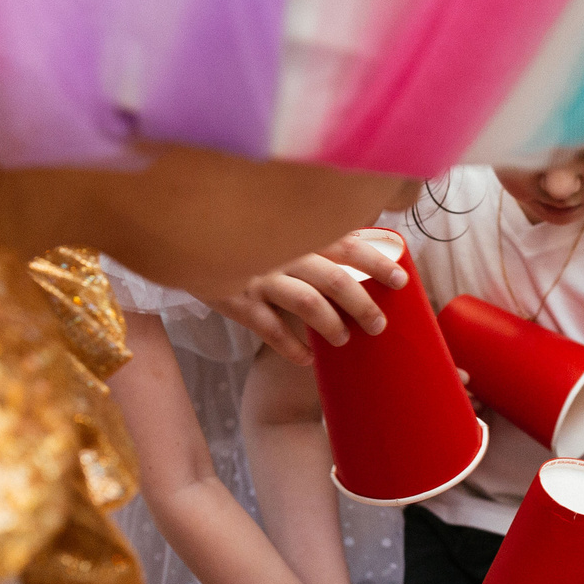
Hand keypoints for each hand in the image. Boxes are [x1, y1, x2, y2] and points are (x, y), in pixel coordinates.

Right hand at [211, 230, 407, 364]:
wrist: (182, 232)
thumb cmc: (238, 231)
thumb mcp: (274, 224)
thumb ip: (309, 233)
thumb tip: (359, 243)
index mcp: (296, 231)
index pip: (347, 243)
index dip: (376, 261)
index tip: (401, 278)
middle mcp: (281, 250)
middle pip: (335, 278)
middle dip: (362, 304)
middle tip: (378, 325)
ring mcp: (256, 275)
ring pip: (306, 302)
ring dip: (330, 325)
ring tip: (343, 340)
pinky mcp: (233, 299)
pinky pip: (268, 328)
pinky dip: (291, 347)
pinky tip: (307, 359)